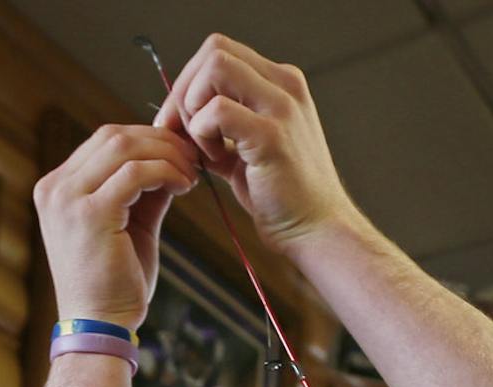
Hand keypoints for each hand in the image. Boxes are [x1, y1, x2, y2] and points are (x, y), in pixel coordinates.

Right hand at [32, 124, 199, 331]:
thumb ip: (144, 189)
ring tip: (191, 175)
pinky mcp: (90, 214)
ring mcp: (68, 200)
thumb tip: (172, 156)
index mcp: (57, 188)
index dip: (147, 138)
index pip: (104, 140)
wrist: (100, 326)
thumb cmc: (115, 283)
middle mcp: (55, 188)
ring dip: (166, 155)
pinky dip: (166, 172)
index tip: (181, 153)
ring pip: (124, 147)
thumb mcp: (130, 225)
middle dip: (160, 141)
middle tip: (193, 158)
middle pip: (113, 135)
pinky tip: (184, 187)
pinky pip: (135, 173)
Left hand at [157, 35, 356, 252]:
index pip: (220, 51)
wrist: (317, 229)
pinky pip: (217, 111)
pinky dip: (203, 134)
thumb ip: (219, 131)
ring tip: (206, 148)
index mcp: (280, 84)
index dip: (189, 81)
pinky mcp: (272, 135)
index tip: (176, 120)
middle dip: (184, 90)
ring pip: (215, 68)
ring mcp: (281, 107)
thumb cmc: (284, 197)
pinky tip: (216, 161)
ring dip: (194, 109)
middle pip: (214, 50)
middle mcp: (284, 86)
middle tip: (179, 132)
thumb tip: (180, 122)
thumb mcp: (247, 152)